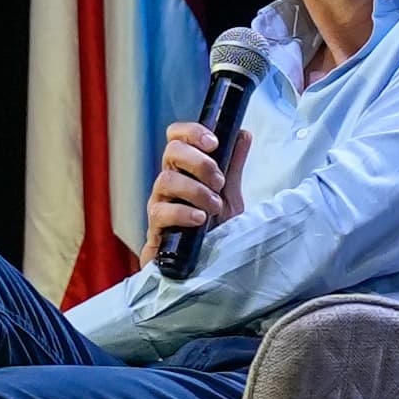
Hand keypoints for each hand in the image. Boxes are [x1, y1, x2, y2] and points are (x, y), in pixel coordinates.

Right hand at [144, 117, 247, 245]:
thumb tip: (242, 134)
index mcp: (183, 169)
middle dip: (200, 163)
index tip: (214, 143)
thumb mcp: (229, 194)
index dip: (192, 132)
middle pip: (171, 152)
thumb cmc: (213, 228)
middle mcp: (168, 182)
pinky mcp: (155, 228)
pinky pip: (161, 212)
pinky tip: (200, 219)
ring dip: (196, 190)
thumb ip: (233, 165)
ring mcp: (159, 203)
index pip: (177, 137)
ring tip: (215, 206)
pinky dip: (183, 213)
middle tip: (219, 182)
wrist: (206, 266)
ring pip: (166, 180)